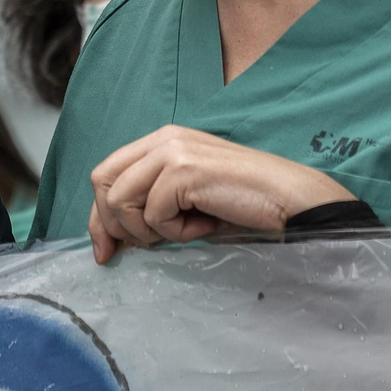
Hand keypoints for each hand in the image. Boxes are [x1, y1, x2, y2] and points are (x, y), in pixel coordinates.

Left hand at [87, 125, 355, 263]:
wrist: (292, 202)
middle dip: (114, 225)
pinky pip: (153, 214)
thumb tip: (110, 238)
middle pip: (102, 183)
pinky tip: (206, 225)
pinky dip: (177, 232)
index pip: (106, 175)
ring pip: (120, 201)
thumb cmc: (244, 206)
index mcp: (161, 141)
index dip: (98, 217)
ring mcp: (171, 150)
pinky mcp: (183, 169)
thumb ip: (149, 204)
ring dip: (151, 230)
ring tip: (189, 229)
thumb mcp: (186, 202)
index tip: (104, 251)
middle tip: (147, 246)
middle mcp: (162, 139)